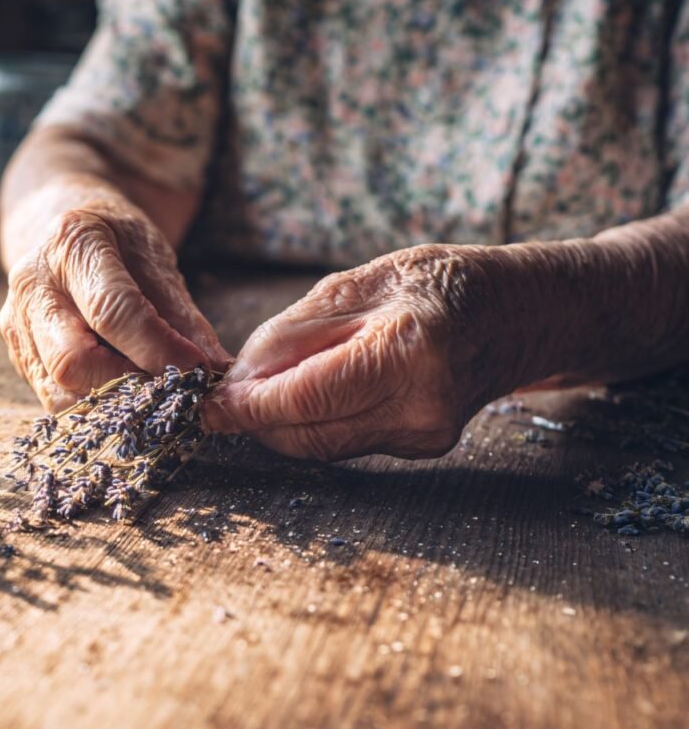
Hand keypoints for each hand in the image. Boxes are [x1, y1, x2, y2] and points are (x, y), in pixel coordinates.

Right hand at [0, 199, 229, 408]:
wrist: (68, 233)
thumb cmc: (119, 243)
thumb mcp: (158, 261)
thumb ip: (183, 317)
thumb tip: (215, 370)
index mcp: (73, 244)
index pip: (112, 311)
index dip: (157, 348)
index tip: (195, 371)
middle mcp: (33, 284)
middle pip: (73, 361)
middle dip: (127, 385)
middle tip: (170, 390)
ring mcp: (16, 322)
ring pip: (58, 390)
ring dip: (111, 405)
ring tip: (150, 397)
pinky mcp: (17, 352)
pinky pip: (52, 397)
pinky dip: (93, 406)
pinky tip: (123, 397)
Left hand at [201, 245, 526, 460]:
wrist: (522, 313)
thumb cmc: (445, 284)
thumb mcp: (364, 280)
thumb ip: (296, 332)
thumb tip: (238, 379)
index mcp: (407, 352)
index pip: (304, 400)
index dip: (246, 407)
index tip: (207, 405)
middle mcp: (419, 408)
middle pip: (307, 437)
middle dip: (255, 421)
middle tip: (224, 395)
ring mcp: (424, 437)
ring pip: (321, 446)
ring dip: (280, 424)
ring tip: (262, 387)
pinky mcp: (420, 448)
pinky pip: (346, 442)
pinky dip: (313, 423)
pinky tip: (307, 392)